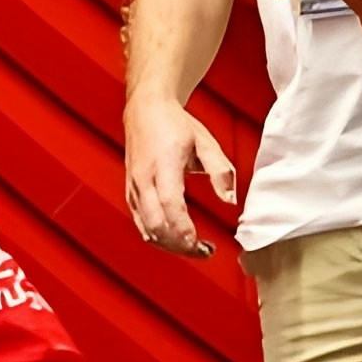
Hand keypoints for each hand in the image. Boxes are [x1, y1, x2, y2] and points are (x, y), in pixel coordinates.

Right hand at [123, 95, 231, 257]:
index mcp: (163, 163)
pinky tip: (177, 241)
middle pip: (156, 223)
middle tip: (205, 251)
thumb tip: (230, 200)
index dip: (182, 227)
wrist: (145, 110)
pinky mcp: (131, 193)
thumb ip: (220, 170)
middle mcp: (143, 178)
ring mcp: (134, 187)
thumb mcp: (205, 141)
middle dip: (179, 244)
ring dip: (170, 245)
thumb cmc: (176, 125)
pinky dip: (159, 238)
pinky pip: (141, 224)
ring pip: (147, 229)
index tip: (199, 242)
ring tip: (196, 249)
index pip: (169, 202)